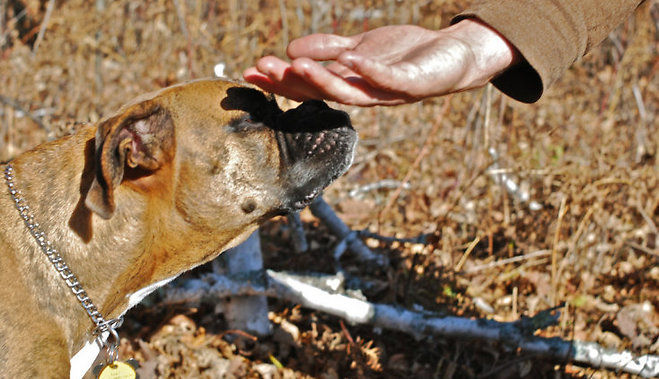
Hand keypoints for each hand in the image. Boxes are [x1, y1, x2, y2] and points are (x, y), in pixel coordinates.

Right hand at [243, 20, 517, 105]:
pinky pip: (388, 80)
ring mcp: (388, 92)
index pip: (308, 85)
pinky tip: (351, 58)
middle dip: (292, 81)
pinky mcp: (413, 83)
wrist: (455, 55)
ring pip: (349, 92)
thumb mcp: (360, 47)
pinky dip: (369, 70)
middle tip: (263, 67)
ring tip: (295, 64)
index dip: (279, 81)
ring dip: (322, 80)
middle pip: (322, 92)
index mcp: (349, 85)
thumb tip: (290, 51)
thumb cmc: (406, 54)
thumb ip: (329, 50)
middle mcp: (364, 94)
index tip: (249, 72)